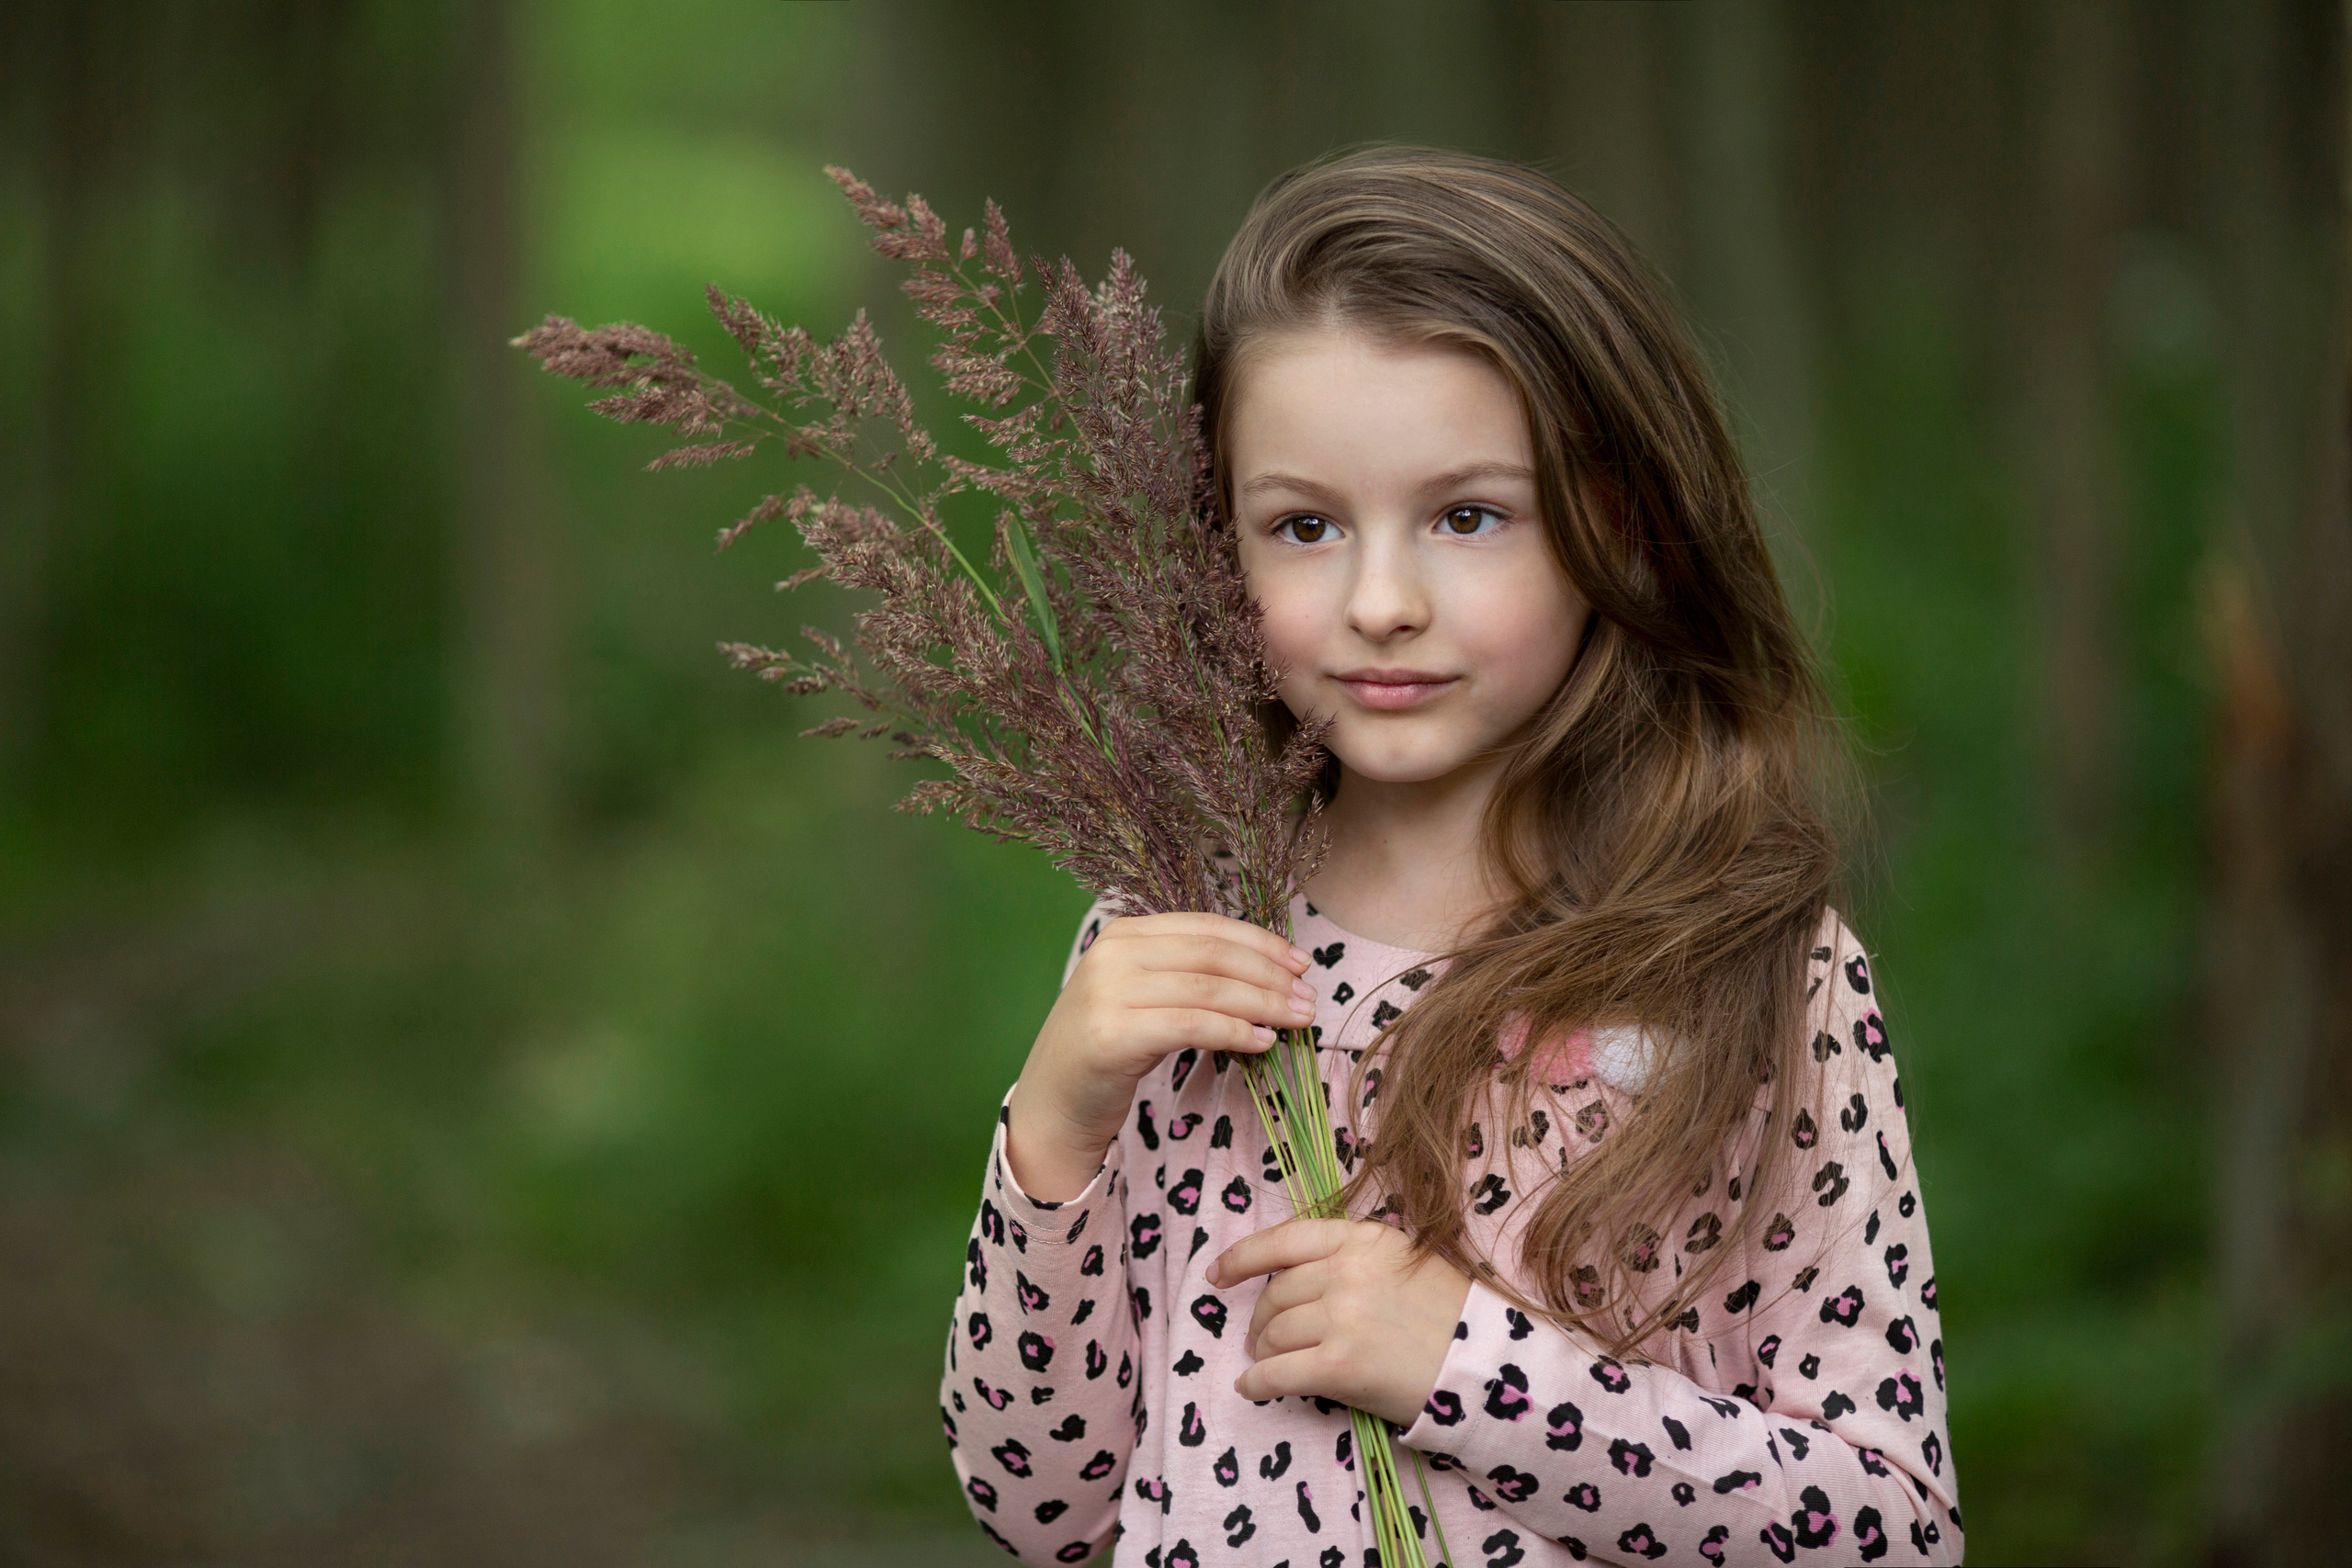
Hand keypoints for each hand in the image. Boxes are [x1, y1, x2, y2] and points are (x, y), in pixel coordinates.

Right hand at [1007, 913, 1316, 1201]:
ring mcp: (1108, 992)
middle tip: (1309, 998)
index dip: (1261, 942)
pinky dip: (1235, 1032)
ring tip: (1297, 1021)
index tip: (1301, 962)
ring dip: (1264, 1004)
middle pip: (1213, 956)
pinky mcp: (1112, 1034)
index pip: (1207, 927)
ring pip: (1208, 989)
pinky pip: (1191, 1026)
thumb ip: (1186, 973)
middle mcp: (1113, 953)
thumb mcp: (1142, 995)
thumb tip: (1270, 971)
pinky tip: (1263, 1043)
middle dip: (1271, 976)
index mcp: (1123, 933)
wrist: (1053, 1102)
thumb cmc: (1109, 1049)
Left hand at [1207, 1217, 1471, 1427]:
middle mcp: (1346, 1272)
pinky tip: (1251, 1389)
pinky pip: (1276, 1374)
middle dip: (1262, 1319)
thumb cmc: (1448, 1315)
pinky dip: (1256, 1384)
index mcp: (1362, 1238)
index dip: (1242, 1258)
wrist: (1488, 1365)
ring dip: (1262, 1351)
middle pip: (1276, 1294)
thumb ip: (1351, 1256)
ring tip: (1269, 1362)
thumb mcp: (1403, 1259)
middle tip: (1263, 1338)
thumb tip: (1290, 1274)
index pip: (1283, 1240)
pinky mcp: (1339, 1366)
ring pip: (1273, 1334)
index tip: (1218, 1275)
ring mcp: (1342, 1318)